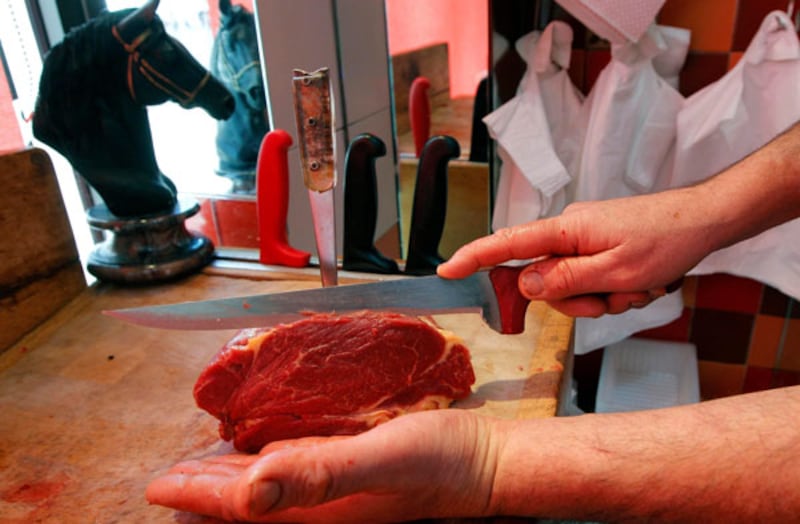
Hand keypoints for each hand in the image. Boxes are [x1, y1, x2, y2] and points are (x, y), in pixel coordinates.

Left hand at [146, 410, 502, 522]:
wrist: (483, 459)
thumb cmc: (440, 462)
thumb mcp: (382, 461)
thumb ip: (319, 474)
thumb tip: (250, 492)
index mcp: (318, 510)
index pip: (242, 507)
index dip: (197, 496)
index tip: (159, 486)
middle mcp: (321, 505)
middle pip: (248, 503)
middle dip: (205, 492)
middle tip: (170, 479)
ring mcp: (336, 490)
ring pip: (270, 487)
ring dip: (233, 479)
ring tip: (203, 469)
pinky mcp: (351, 470)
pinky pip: (297, 468)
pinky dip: (269, 461)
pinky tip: (266, 452)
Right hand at [438, 189, 712, 316]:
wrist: (704, 222)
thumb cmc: (665, 240)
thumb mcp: (614, 271)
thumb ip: (564, 280)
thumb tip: (523, 285)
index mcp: (566, 229)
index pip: (508, 244)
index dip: (474, 258)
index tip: (446, 270)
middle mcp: (569, 233)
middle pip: (543, 280)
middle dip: (575, 301)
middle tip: (609, 300)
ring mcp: (584, 242)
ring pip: (570, 288)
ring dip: (602, 299)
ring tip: (635, 289)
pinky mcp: (599, 250)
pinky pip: (591, 283)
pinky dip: (614, 292)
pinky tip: (640, 284)